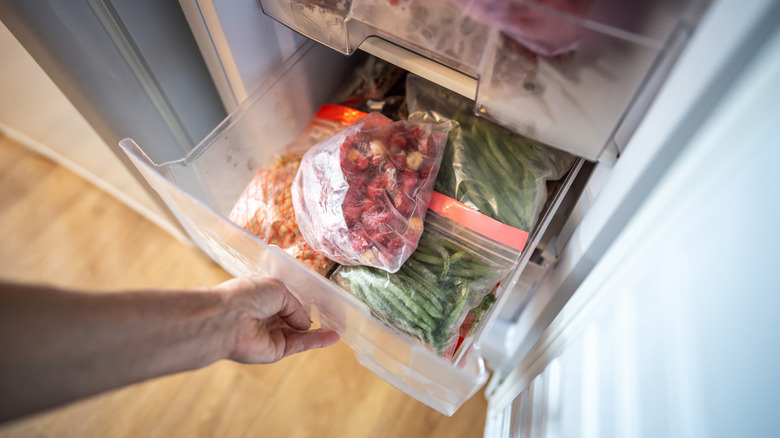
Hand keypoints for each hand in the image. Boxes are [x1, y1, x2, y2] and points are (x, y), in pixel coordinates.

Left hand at [217, 276, 339, 363]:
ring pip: (299, 333)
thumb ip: (296, 305)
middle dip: (309, 318)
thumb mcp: (278, 289)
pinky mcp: (276, 351)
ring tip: (339, 327)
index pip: (285, 301)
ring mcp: (271, 335)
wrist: (227, 319)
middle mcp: (266, 316)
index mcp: (262, 297)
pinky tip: (333, 337)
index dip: (300, 302)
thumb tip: (305, 322)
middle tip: (333, 316)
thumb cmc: (247, 296)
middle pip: (292, 319)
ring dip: (318, 331)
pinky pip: (300, 344)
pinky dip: (317, 341)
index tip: (319, 302)